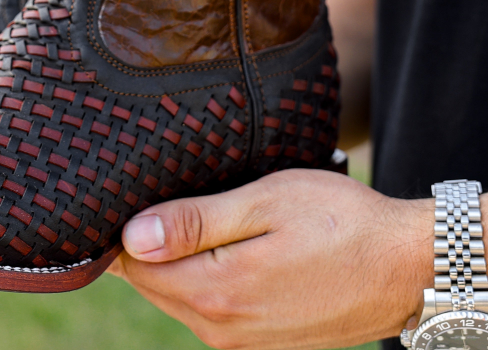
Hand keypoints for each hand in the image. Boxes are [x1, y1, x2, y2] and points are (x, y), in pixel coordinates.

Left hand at [106, 169, 432, 349]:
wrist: (408, 267)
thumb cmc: (339, 221)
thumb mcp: (263, 203)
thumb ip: (194, 223)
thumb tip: (130, 238)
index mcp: (218, 292)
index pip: (134, 267)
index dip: (122, 230)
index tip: (127, 194)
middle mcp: (224, 329)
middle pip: (152, 284)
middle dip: (143, 245)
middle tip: (158, 195)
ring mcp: (244, 341)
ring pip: (178, 297)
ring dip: (174, 260)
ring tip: (191, 215)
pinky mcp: (262, 341)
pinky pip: (208, 309)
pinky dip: (200, 277)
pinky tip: (218, 244)